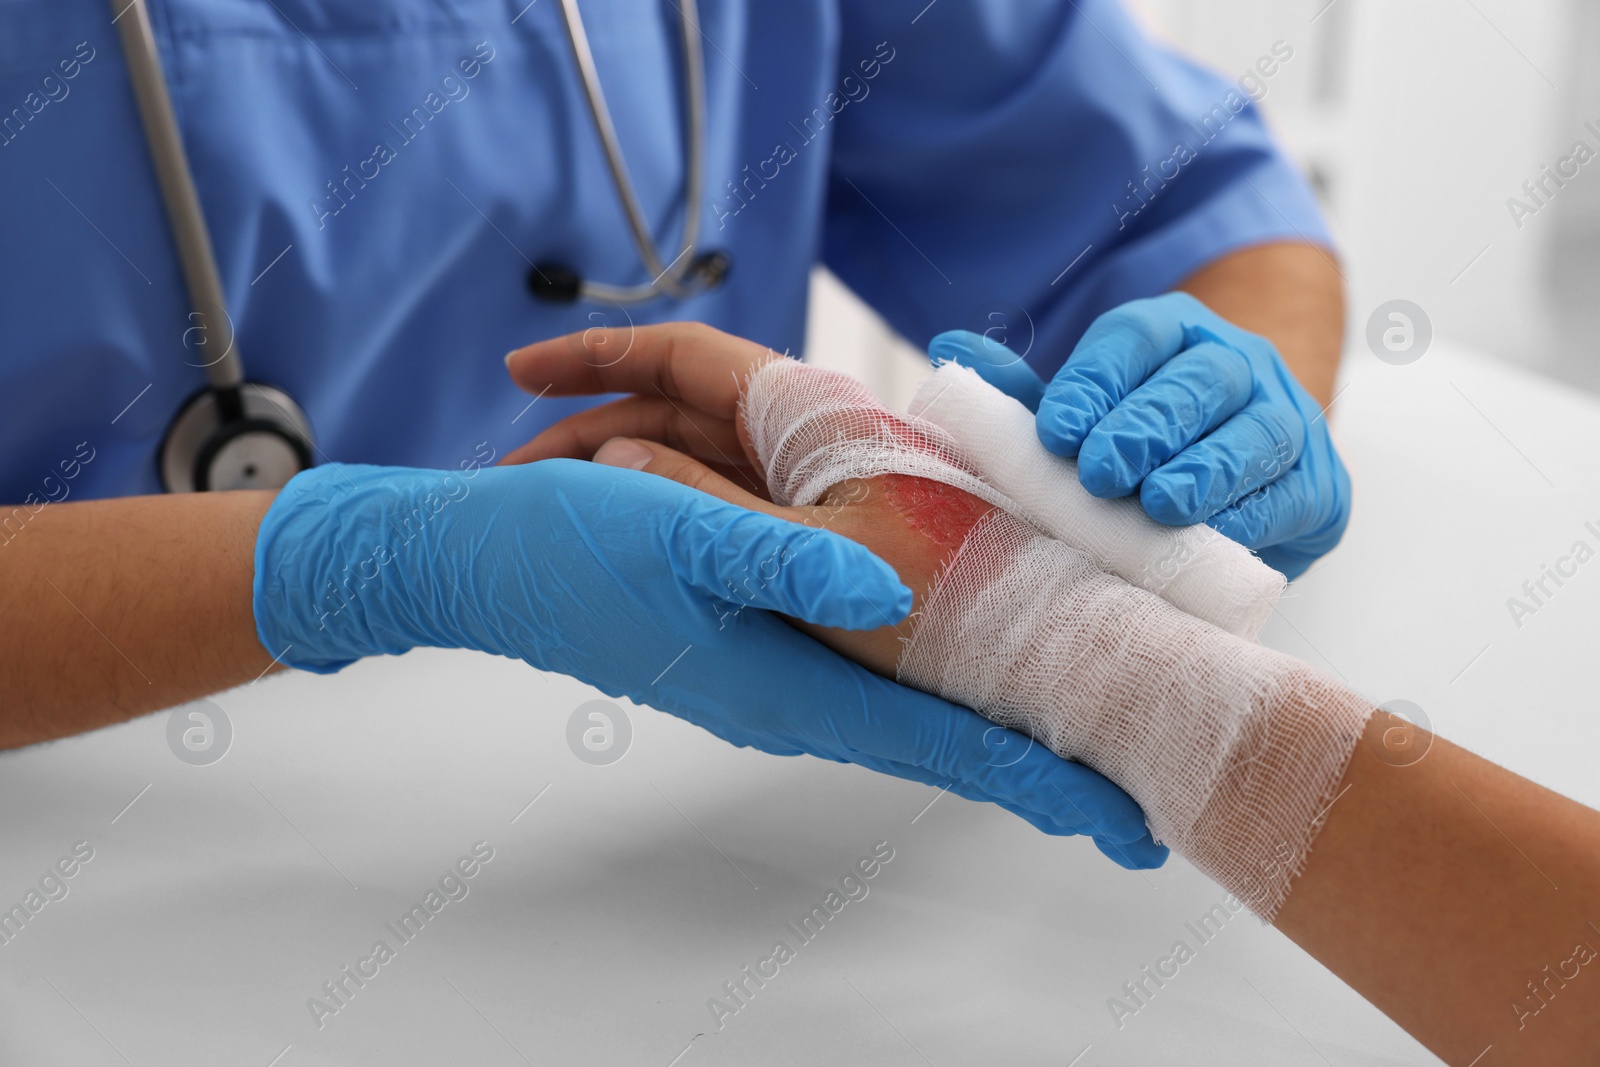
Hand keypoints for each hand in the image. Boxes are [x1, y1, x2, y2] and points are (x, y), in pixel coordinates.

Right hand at [502, 321, 1165, 867]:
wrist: (474, 566)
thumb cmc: (562, 553)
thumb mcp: (671, 534)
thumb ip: (780, 555)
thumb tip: (891, 583)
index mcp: (788, 679)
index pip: (940, 743)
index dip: (1039, 782)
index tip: (1128, 823)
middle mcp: (794, 693)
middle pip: (942, 741)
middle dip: (1039, 767)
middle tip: (1134, 791)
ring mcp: (773, 673)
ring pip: (911, 710)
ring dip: (993, 726)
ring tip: (1078, 732)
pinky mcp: (754, 642)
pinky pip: (868, 674)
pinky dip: (934, 677)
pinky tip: (961, 657)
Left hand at [930, 292, 1349, 577]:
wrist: (1239, 487)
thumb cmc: (1140, 450)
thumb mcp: (1082, 412)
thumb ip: (1022, 390)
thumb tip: (947, 344)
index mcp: (1173, 332)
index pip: (1136, 337)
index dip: (1096, 380)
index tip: (1055, 430)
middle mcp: (1239, 364)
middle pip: (1201, 379)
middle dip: (1149, 424)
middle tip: (1102, 471)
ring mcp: (1289, 418)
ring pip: (1258, 431)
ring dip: (1208, 468)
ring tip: (1160, 502)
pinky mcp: (1320, 486)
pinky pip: (1293, 493)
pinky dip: (1255, 514)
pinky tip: (1215, 531)